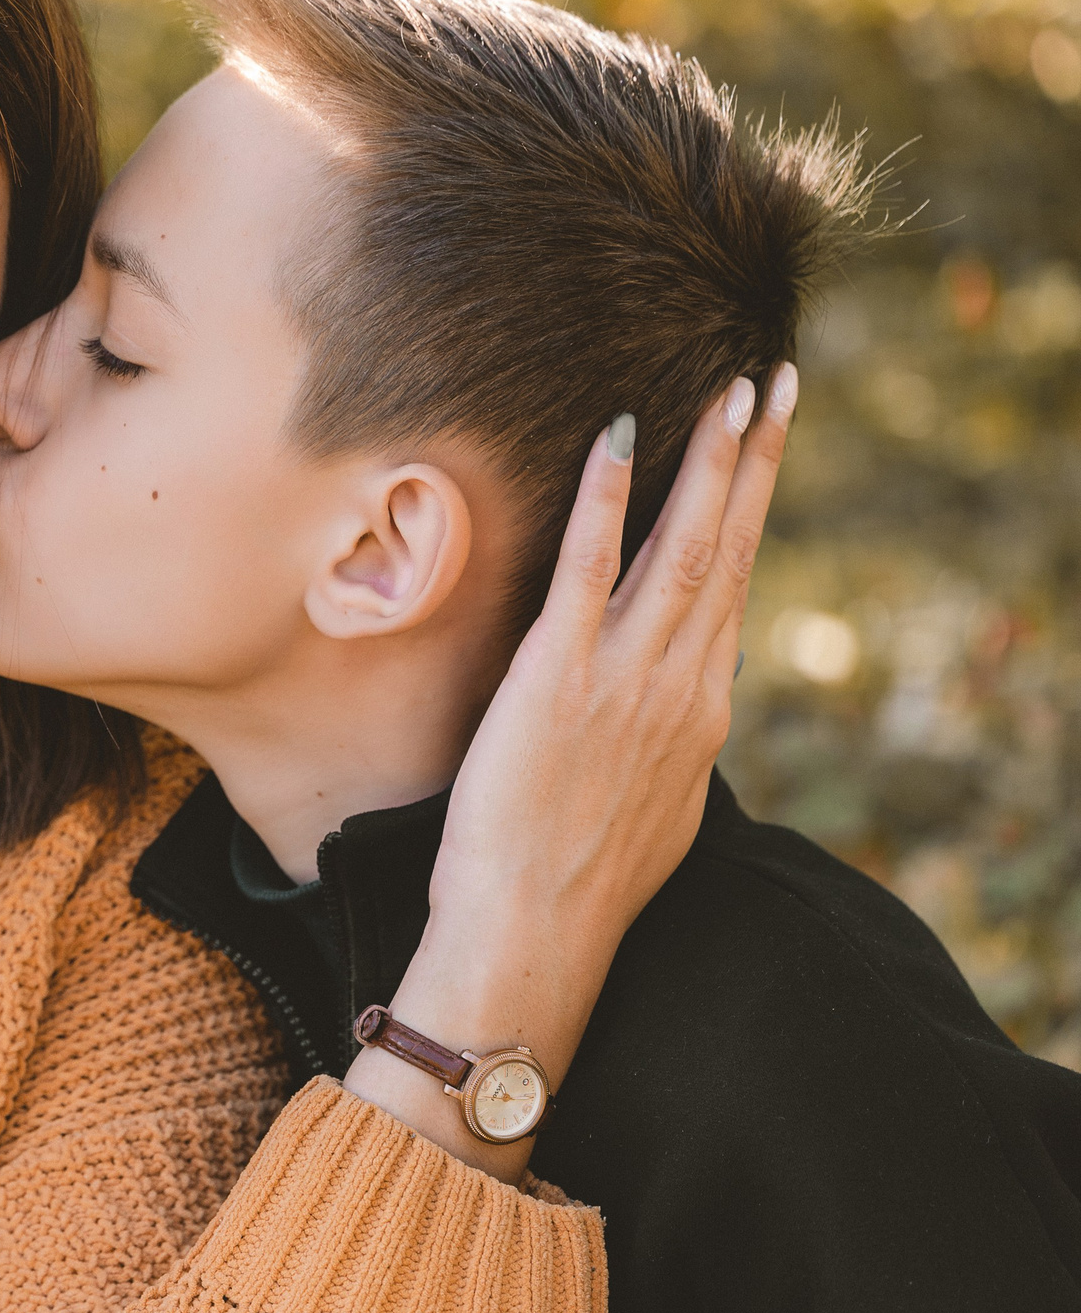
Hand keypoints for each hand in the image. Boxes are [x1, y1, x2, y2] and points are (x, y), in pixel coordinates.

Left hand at [344, 366, 797, 1179]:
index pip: (734, 587)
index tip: (766, 445)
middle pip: (730, 549)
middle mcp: (678, 684)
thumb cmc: (574, 884)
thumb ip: (667, 749)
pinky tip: (616, 441)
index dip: (752, 509)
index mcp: (699, 711)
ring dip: (708, 463)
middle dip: (756, 460)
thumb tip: (679, 724)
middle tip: (779, 380)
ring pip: (682, 548)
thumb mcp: (654, 810)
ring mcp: (624, 678)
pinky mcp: (557, 678)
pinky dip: (605, 502)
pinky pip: (585, 571)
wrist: (534, 932)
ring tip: (732, 392)